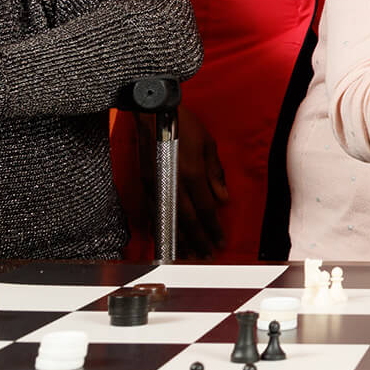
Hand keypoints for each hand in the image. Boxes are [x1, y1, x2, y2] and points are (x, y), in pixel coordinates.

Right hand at [138, 108, 227, 259]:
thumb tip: (223, 198)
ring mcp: (157, 185)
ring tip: (189, 255)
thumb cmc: (182, 123)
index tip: (220, 242)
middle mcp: (173, 183)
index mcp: (192, 174)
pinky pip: (154, 212)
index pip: (206, 209)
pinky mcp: (146, 183)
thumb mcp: (208, 143)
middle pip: (188, 220)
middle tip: (207, 256)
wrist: (153, 112)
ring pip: (170, 220)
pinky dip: (160, 227)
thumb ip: (215, 173)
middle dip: (199, 241)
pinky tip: (165, 238)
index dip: (214, 228)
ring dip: (180, 240)